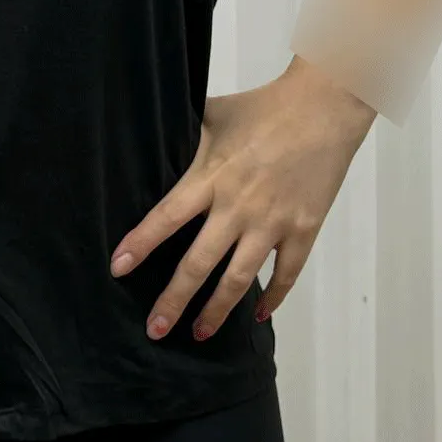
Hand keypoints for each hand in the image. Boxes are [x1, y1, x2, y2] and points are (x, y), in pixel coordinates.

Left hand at [108, 56, 376, 339]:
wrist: (324, 108)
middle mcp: (238, 206)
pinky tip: (258, 315)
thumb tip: (147, 134)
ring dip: (216, 311)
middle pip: (198, 263)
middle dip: (174, 300)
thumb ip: (183, 134)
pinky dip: (272, 298)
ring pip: (238, 279)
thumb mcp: (212, 115)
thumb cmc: (263, 108)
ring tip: (198, 333)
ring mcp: (273, 222)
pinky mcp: (303, 229)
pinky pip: (286, 274)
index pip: (167, 217)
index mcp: (212, 177)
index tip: (118, 268)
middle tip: (155, 329)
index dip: (141, 244)